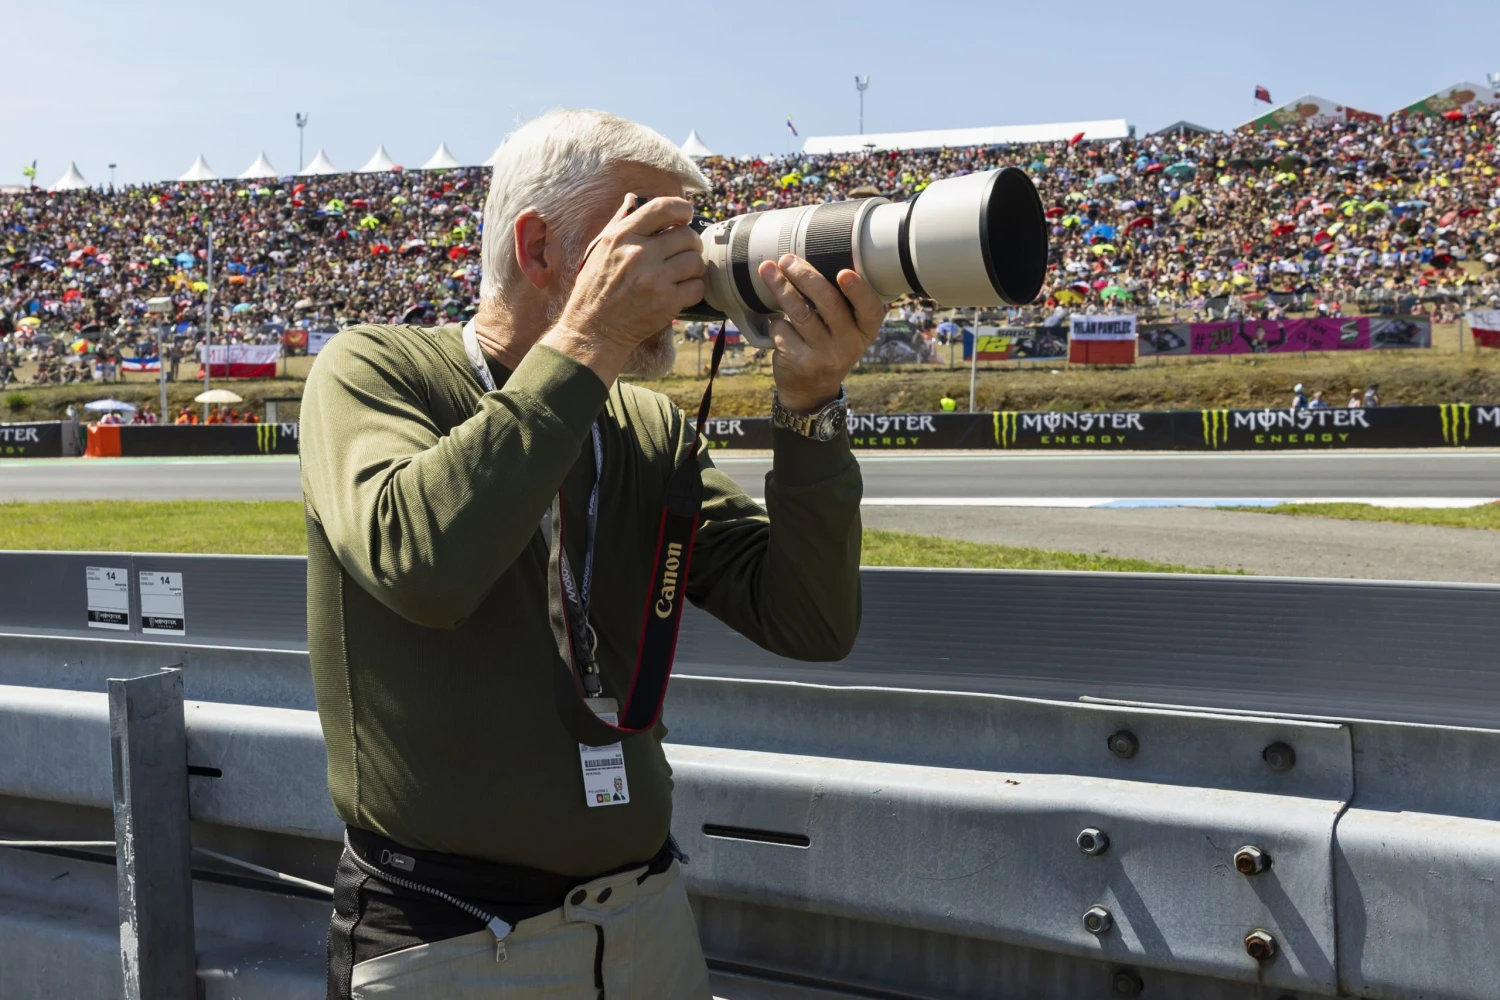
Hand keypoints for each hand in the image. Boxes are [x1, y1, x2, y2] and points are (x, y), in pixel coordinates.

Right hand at [547, 194, 703, 378]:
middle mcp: (639, 254)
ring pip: (696, 261)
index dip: (681, 208)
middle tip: (684, 252)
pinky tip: (680, 292)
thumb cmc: (594, 288)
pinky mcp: (666, 302)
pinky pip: (697, 287)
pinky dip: (693, 290)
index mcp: (622, 236)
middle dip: (690, 244)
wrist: (593, 330)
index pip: (662, 208)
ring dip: (693, 268)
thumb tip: (633, 198)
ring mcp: (654, 279)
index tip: (686, 216)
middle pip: (687, 236)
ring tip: (682, 274)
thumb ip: (619, 222)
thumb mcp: (598, 249)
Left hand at [757, 254, 882, 413]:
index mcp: (865, 330)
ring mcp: (824, 355)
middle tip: (788, 260)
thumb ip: (840, 303)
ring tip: (767, 271)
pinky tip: (775, 320)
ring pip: (800, 312)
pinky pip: (782, 329)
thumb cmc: (829, 346)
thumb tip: (809, 262)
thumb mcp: (845, 331)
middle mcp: (849, 344)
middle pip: (828, 302)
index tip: (844, 273)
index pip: (870, 309)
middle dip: (805, 276)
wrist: (812, 390)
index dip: (858, 290)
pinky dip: (775, 320)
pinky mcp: (800, 362)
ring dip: (781, 288)